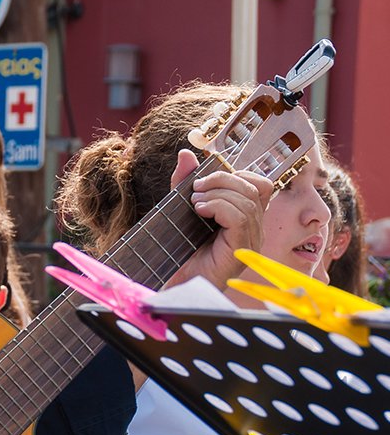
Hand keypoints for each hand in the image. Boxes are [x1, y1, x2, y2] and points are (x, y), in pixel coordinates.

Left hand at [167, 150, 272, 289]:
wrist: (174, 280)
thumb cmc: (180, 248)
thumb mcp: (181, 207)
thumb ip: (184, 182)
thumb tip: (185, 153)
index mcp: (246, 216)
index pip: (260, 184)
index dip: (237, 173)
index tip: (205, 178)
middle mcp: (255, 228)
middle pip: (254, 187)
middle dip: (222, 179)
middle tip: (195, 188)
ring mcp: (251, 240)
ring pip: (247, 200)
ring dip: (217, 193)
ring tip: (194, 202)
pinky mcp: (241, 249)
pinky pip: (240, 218)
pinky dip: (219, 207)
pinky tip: (200, 211)